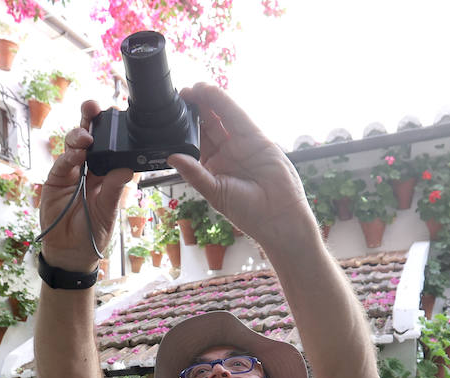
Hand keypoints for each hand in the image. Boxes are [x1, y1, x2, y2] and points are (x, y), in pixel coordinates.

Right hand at [38, 102, 133, 272]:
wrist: (71, 253)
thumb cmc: (93, 232)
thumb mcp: (108, 212)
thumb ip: (113, 190)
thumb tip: (128, 169)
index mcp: (106, 173)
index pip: (110, 146)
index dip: (112, 130)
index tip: (117, 114)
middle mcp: (89, 168)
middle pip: (90, 138)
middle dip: (91, 120)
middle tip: (95, 107)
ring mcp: (71, 173)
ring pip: (74, 146)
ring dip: (79, 136)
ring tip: (86, 135)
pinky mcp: (56, 180)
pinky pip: (62, 164)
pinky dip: (68, 157)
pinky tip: (75, 154)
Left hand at [167, 83, 317, 252]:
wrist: (278, 216)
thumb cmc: (247, 212)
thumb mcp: (214, 192)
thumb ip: (194, 173)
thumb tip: (171, 158)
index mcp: (212, 167)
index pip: (195, 141)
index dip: (185, 126)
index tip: (172, 113)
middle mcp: (226, 153)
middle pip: (207, 124)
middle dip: (195, 108)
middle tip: (180, 94)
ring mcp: (241, 144)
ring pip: (221, 116)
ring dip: (208, 100)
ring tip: (193, 87)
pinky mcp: (256, 138)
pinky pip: (237, 117)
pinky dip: (224, 103)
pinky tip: (211, 92)